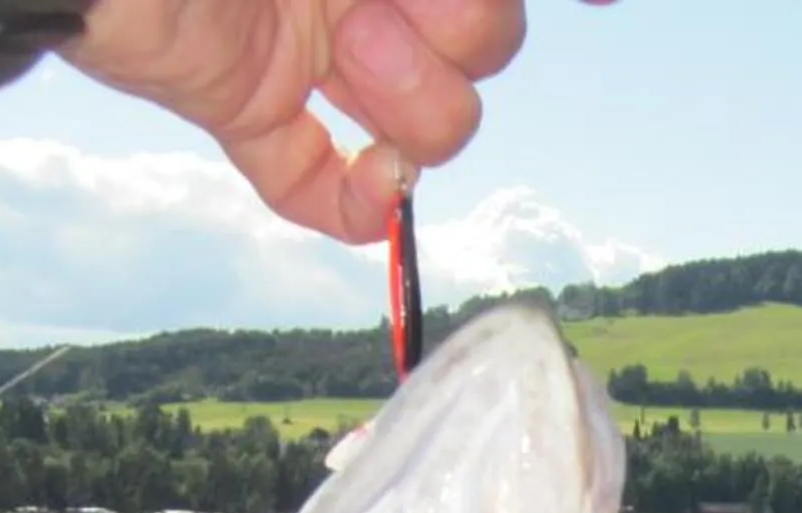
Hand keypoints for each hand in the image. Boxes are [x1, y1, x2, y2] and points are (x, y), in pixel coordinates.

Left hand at [68, 0, 575, 241]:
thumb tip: (562, 8)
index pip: (485, 1)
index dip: (514, 17)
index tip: (551, 15)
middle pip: (486, 46)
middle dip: (462, 37)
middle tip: (375, 8)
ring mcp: (303, 41)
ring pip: (422, 127)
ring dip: (408, 107)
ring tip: (346, 54)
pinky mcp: (239, 100)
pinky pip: (313, 183)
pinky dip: (345, 204)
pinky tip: (361, 196)